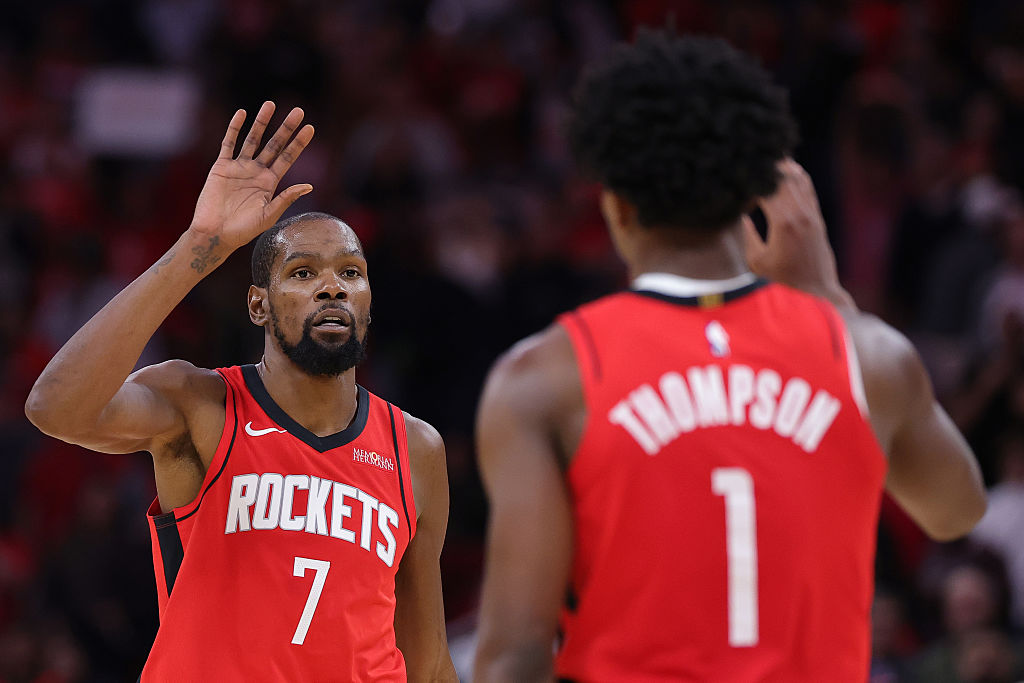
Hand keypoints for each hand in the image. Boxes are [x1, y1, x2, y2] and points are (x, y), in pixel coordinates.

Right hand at [189, 101, 314, 249]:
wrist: (216, 234)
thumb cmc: (244, 230)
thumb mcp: (269, 215)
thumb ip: (286, 198)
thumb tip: (309, 186)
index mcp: (270, 183)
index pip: (288, 158)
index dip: (299, 143)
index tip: (311, 128)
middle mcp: (256, 172)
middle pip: (274, 144)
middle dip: (286, 128)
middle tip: (298, 111)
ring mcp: (239, 167)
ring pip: (253, 139)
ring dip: (262, 122)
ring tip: (270, 104)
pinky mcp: (221, 166)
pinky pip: (228, 143)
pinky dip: (235, 128)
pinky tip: (242, 113)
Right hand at [743, 159, 855, 310]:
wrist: (817, 291)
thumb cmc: (782, 281)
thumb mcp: (756, 260)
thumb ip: (746, 234)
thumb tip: (737, 214)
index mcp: (784, 223)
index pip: (766, 187)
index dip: (751, 176)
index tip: (736, 168)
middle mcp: (801, 213)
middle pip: (783, 176)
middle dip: (766, 165)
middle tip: (750, 153)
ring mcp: (812, 214)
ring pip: (797, 178)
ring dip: (782, 167)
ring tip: (767, 155)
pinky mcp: (817, 218)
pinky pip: (807, 188)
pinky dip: (795, 176)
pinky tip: (787, 169)